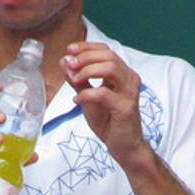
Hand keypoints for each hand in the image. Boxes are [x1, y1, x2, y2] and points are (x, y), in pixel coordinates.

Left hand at [62, 42, 149, 168]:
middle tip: (70, 64)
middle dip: (85, 57)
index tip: (70, 50)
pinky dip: (87, 94)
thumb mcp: (89, 98)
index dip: (87, 47)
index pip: (106, 51)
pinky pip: (104, 94)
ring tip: (74, 79)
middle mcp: (129, 79)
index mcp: (122, 74)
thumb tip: (64, 62)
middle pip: (108, 56)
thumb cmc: (109, 122)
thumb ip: (78, 81)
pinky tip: (77, 101)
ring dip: (87, 71)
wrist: (124, 147)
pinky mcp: (126, 107)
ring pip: (110, 69)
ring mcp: (130, 93)